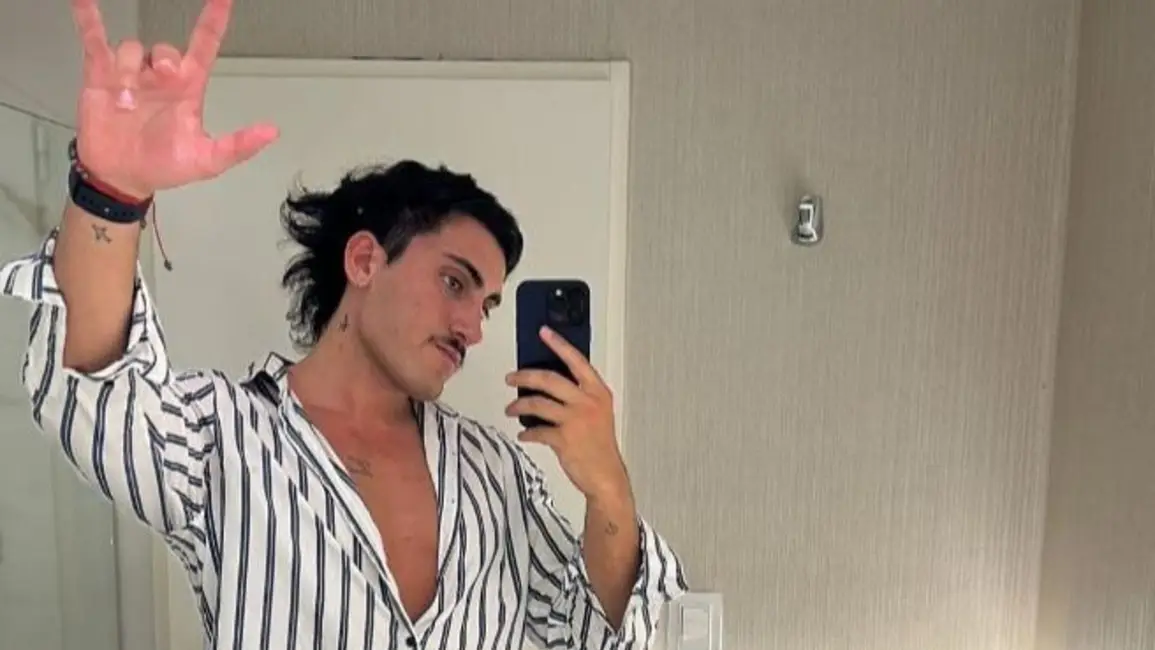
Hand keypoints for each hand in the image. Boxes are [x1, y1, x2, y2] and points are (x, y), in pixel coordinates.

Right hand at [71, 0, 277, 198]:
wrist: (121, 178)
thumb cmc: (164, 167)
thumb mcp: (207, 160)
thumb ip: (238, 146)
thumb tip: (271, 132)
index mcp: (188, 88)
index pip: (205, 45)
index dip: (214, 20)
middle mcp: (160, 77)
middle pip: (165, 47)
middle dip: (165, 57)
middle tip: (162, 79)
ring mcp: (130, 74)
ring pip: (132, 47)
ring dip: (129, 70)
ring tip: (125, 100)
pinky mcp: (99, 75)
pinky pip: (94, 39)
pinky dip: (89, 18)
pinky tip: (85, 1)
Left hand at [504, 326, 631, 503]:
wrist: (606, 475)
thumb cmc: (599, 445)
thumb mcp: (597, 412)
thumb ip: (578, 396)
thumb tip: (547, 384)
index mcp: (598, 392)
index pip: (577, 361)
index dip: (559, 345)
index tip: (544, 332)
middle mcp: (588, 402)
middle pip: (550, 380)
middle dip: (525, 376)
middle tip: (510, 378)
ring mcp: (576, 420)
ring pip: (538, 404)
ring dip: (519, 406)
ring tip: (510, 409)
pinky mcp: (564, 439)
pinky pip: (537, 431)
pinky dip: (527, 432)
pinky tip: (524, 434)